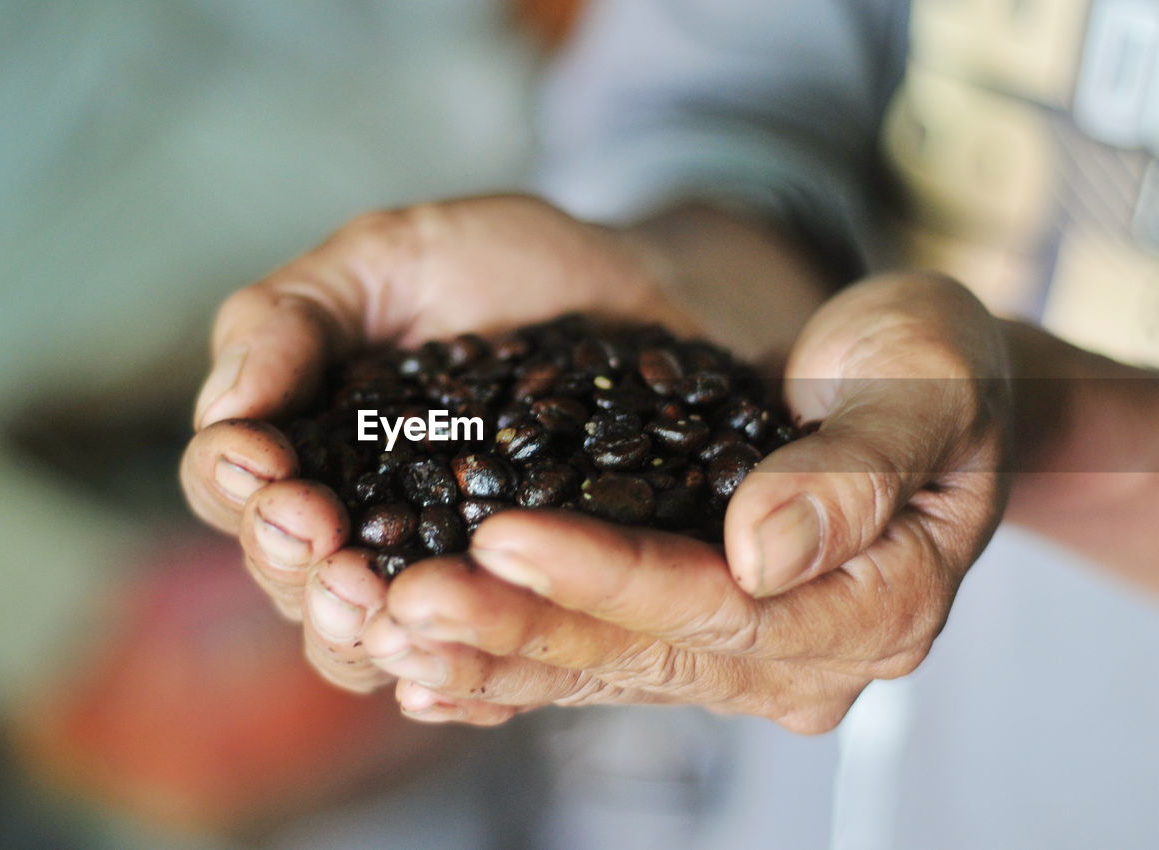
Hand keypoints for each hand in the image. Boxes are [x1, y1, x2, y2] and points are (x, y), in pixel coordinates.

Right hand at [180, 195, 702, 691]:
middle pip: (292, 579)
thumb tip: (224, 408)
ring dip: (358, 634)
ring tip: (381, 608)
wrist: (632, 289)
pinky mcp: (522, 600)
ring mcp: (441, 569)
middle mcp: (361, 521)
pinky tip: (449, 678)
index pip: (235, 488)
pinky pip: (481, 656)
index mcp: (308, 445)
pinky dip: (459, 677)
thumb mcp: (388, 257)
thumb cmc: (500, 265)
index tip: (260, 462)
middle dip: (292, 568)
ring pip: (369, 637)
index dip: (234, 485)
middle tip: (323, 543)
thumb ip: (293, 316)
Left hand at [367, 273, 1010, 730]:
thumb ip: (858, 469)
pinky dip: (507, 663)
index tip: (503, 533)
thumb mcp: (926, 383)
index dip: (607, 576)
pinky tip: (424, 667)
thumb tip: (761, 550)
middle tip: (401, 600)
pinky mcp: (690, 634)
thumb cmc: (933, 366)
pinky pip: (591, 662)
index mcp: (873, 605)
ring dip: (490, 652)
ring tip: (384, 630)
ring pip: (599, 669)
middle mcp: (800, 655)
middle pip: (640, 653)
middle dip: (518, 625)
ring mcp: (743, 656)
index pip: (720, 605)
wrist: (920, 381)